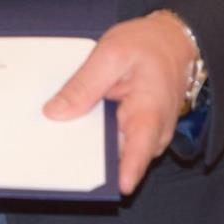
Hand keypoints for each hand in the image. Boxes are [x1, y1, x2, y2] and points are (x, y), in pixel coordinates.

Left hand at [42, 11, 198, 194]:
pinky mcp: (134, 129)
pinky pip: (111, 139)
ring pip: (110, 151)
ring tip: (54, 139)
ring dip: (86, 146)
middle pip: (116, 158)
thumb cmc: (149, 44)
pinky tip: (71, 126)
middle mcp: (151, 134)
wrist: (171, 39)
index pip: (137, 155)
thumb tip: (55, 113)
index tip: (102, 184)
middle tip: (52, 153)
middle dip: (86, 159)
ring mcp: (143, 134)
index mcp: (149, 114)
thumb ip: (84, 85)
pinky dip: (92, 134)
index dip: (119, 173)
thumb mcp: (111, 54)